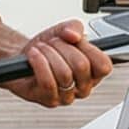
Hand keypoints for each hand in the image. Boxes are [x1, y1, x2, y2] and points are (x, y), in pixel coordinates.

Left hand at [0, 20, 114, 108]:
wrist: (25, 55)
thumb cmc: (48, 47)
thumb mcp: (64, 30)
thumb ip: (74, 27)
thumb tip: (74, 35)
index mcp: (93, 72)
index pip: (103, 65)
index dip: (88, 48)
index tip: (75, 40)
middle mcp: (83, 87)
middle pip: (81, 66)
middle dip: (63, 47)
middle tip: (53, 42)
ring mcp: (67, 96)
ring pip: (64, 74)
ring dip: (48, 54)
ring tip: (41, 48)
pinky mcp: (50, 100)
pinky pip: (48, 82)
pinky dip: (39, 63)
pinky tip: (34, 55)